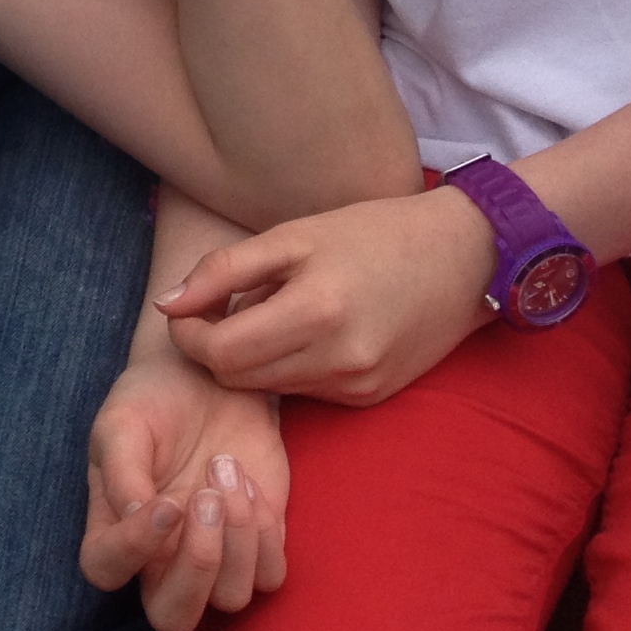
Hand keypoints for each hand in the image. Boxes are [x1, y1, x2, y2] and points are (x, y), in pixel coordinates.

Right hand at [84, 353, 289, 630]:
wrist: (210, 378)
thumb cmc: (153, 400)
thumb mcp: (123, 423)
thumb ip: (122, 472)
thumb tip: (136, 519)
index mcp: (113, 527)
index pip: (105, 569)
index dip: (133, 548)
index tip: (166, 500)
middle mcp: (160, 557)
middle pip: (173, 617)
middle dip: (196, 568)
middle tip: (205, 500)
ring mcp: (213, 557)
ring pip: (230, 598)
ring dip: (237, 538)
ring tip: (226, 469)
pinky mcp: (258, 546)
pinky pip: (270, 575)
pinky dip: (265, 533)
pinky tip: (248, 482)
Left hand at [159, 185, 497, 405]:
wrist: (463, 257)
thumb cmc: (371, 233)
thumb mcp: (292, 235)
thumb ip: (223, 270)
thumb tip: (166, 305)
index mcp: (316, 312)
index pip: (220, 353)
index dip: (188, 336)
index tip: (186, 309)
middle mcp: (340, 360)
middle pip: (238, 379)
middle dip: (213, 349)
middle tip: (218, 309)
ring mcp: (358, 385)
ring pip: (269, 389)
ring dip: (251, 358)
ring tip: (267, 311)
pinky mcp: (370, 397)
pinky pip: (305, 392)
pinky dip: (289, 365)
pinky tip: (305, 329)